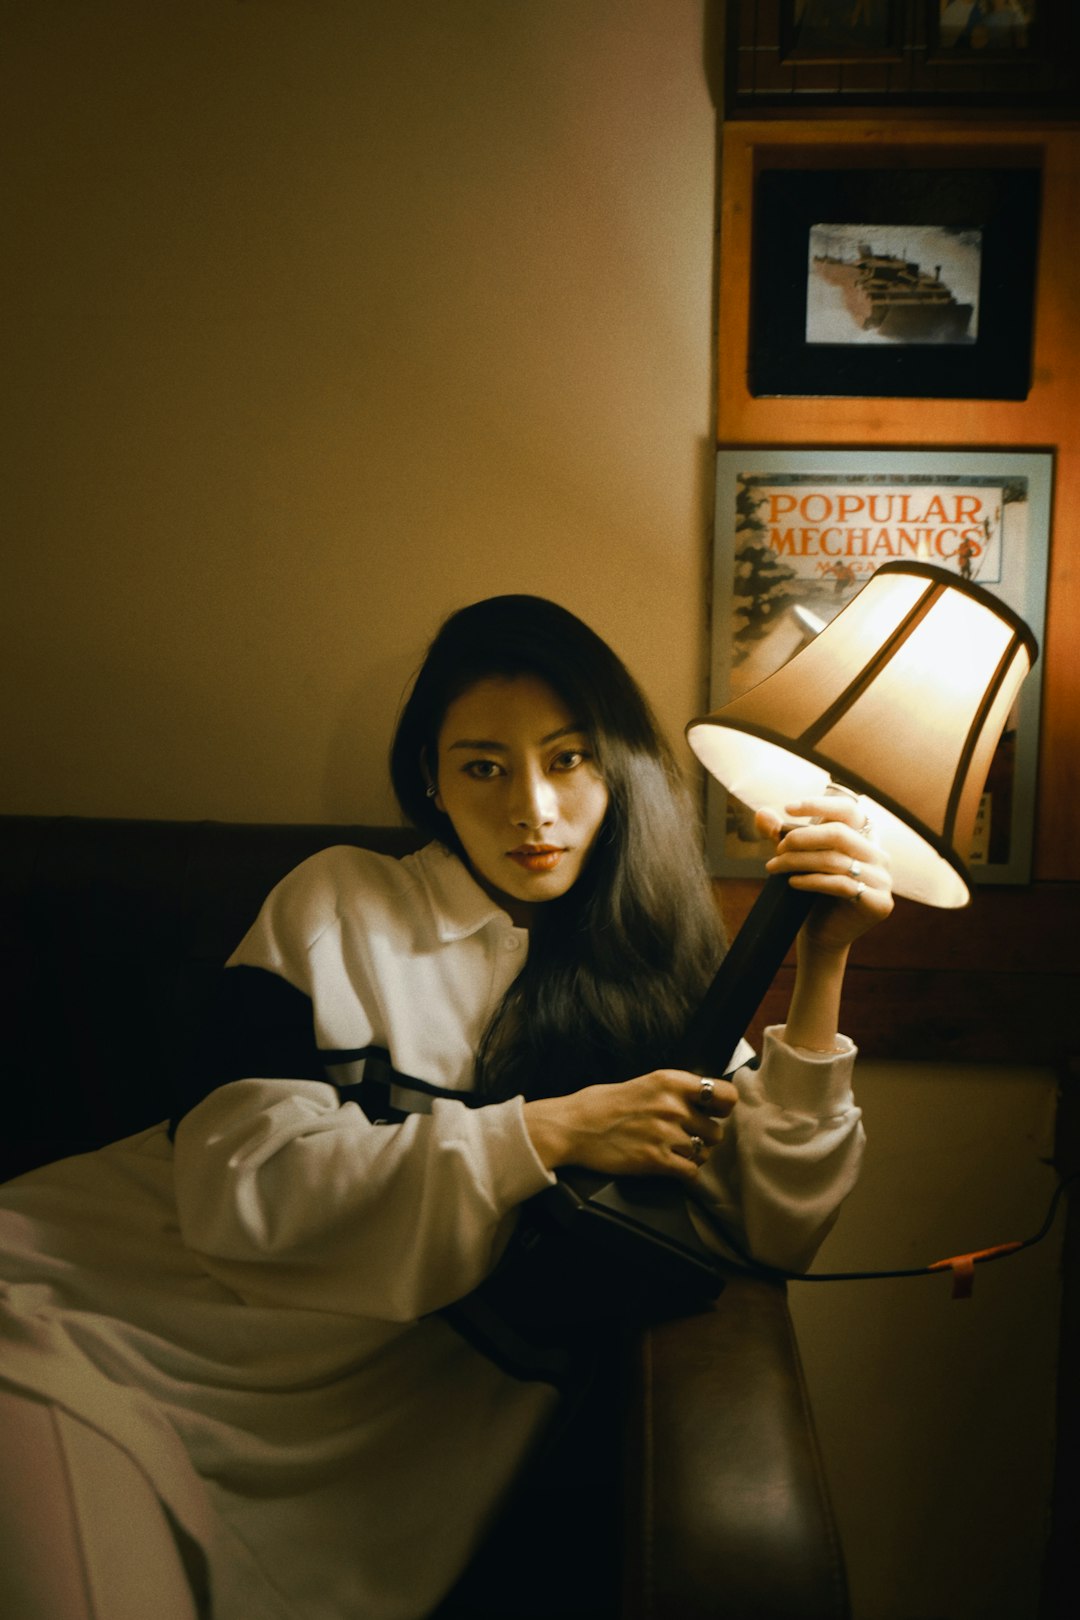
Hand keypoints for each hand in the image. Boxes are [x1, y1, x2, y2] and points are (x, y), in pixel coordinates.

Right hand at [523, 1069, 735, 1180]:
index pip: (725, 1096)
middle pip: (716, 1131)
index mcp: (671, 1081)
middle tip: (684, 1137)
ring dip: (692, 1156)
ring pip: (704, 1153)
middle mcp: (673, 1106)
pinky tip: (668, 1166)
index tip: (715, 1113)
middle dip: (703, 1137)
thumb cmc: (604, 1104)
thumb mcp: (644, 1083)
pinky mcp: (656, 1160)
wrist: (573, 1126)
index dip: (724, 1108)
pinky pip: (690, 1172)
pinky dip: (683, 1173)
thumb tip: (707, 1101)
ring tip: (671, 1151)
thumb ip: (676, 1091)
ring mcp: (665, 1134)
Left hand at [758, 793, 893, 954]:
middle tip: (777, 849)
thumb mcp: (796, 859)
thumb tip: (761, 813)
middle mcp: (878, 856)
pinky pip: (841, 885)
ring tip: (773, 867)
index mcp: (864, 840)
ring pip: (836, 860)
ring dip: (798, 861)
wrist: (822, 935)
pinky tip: (792, 882)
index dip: (820, 805)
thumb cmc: (812, 894)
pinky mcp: (878, 903)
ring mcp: (882, 880)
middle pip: (840, 833)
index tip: (788, 809)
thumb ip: (781, 835)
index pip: (848, 810)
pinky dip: (812, 881)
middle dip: (802, 838)